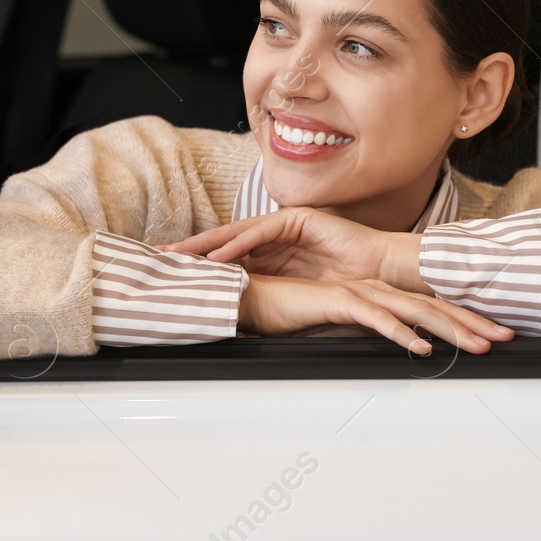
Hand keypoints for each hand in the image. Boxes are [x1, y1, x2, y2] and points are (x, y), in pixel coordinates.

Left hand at [158, 207, 426, 291]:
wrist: (383, 274)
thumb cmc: (347, 288)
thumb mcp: (294, 297)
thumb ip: (265, 299)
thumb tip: (235, 321)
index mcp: (271, 255)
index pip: (227, 258)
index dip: (198, 266)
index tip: (168, 275)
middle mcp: (273, 237)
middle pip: (223, 242)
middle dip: (190, 251)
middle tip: (158, 258)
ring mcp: (285, 225)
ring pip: (236, 234)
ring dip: (206, 245)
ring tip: (179, 256)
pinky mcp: (298, 219)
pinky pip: (261, 232)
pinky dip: (238, 243)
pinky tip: (217, 255)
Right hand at [238, 273, 513, 354]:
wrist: (251, 297)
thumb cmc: (287, 312)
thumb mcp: (335, 328)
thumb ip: (362, 335)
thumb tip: (389, 352)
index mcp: (375, 296)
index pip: (428, 309)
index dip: (462, 320)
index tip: (490, 336)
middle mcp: (372, 290)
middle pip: (432, 307)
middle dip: (472, 322)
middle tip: (504, 338)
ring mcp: (357, 293)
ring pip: (413, 312)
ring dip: (449, 329)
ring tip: (477, 345)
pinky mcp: (337, 301)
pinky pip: (375, 319)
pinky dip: (401, 333)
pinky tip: (420, 348)